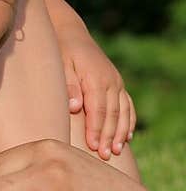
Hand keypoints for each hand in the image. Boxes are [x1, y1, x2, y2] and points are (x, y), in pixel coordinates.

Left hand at [59, 30, 135, 159]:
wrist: (72, 34)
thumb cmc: (62, 52)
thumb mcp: (61, 65)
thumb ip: (69, 86)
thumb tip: (75, 108)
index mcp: (96, 78)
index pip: (98, 110)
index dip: (96, 130)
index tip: (92, 147)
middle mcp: (111, 81)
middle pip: (112, 114)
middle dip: (108, 136)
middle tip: (104, 155)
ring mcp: (117, 83)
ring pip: (122, 112)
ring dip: (120, 132)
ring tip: (116, 151)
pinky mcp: (118, 84)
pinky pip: (127, 105)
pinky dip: (128, 121)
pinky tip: (127, 136)